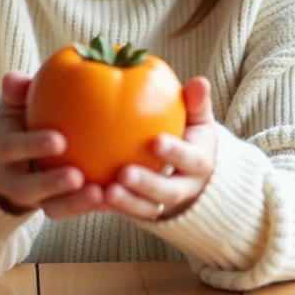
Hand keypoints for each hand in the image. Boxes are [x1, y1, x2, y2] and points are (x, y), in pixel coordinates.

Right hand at [0, 71, 105, 219]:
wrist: (8, 162)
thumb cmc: (19, 125)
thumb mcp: (13, 108)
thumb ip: (16, 93)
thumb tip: (13, 77)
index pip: (11, 148)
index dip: (33, 145)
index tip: (60, 140)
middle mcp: (9, 180)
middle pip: (25, 188)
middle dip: (51, 184)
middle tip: (78, 177)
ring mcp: (30, 200)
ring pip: (49, 208)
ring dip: (74, 204)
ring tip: (100, 195)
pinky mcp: (51, 209)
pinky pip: (69, 213)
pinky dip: (90, 209)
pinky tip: (113, 200)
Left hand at [105, 76, 217, 221]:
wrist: (192, 173)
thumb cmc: (190, 136)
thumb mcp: (198, 120)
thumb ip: (197, 103)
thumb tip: (200, 81)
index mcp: (200, 163)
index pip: (191, 159)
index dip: (175, 153)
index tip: (155, 141)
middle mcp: (186, 187)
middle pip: (170, 192)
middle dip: (147, 184)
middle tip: (123, 173)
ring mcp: (165, 203)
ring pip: (149, 208)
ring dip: (128, 202)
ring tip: (106, 192)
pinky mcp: (145, 211)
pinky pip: (130, 213)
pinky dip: (113, 208)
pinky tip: (94, 197)